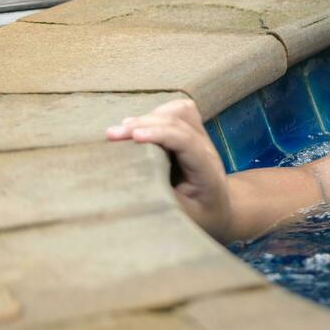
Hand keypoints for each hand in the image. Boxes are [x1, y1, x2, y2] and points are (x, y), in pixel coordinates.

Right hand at [106, 98, 232, 242]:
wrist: (218, 209)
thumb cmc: (198, 216)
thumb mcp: (181, 216)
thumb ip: (163, 197)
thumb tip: (131, 184)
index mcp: (207, 172)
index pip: (188, 144)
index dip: (161, 135)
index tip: (134, 137)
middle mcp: (207, 150)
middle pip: (179, 123)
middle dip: (144, 124)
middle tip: (111, 135)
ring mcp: (201, 139)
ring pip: (179, 112)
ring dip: (149, 117)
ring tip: (121, 130)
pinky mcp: (192, 134)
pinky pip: (179, 112)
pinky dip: (156, 114)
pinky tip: (137, 126)